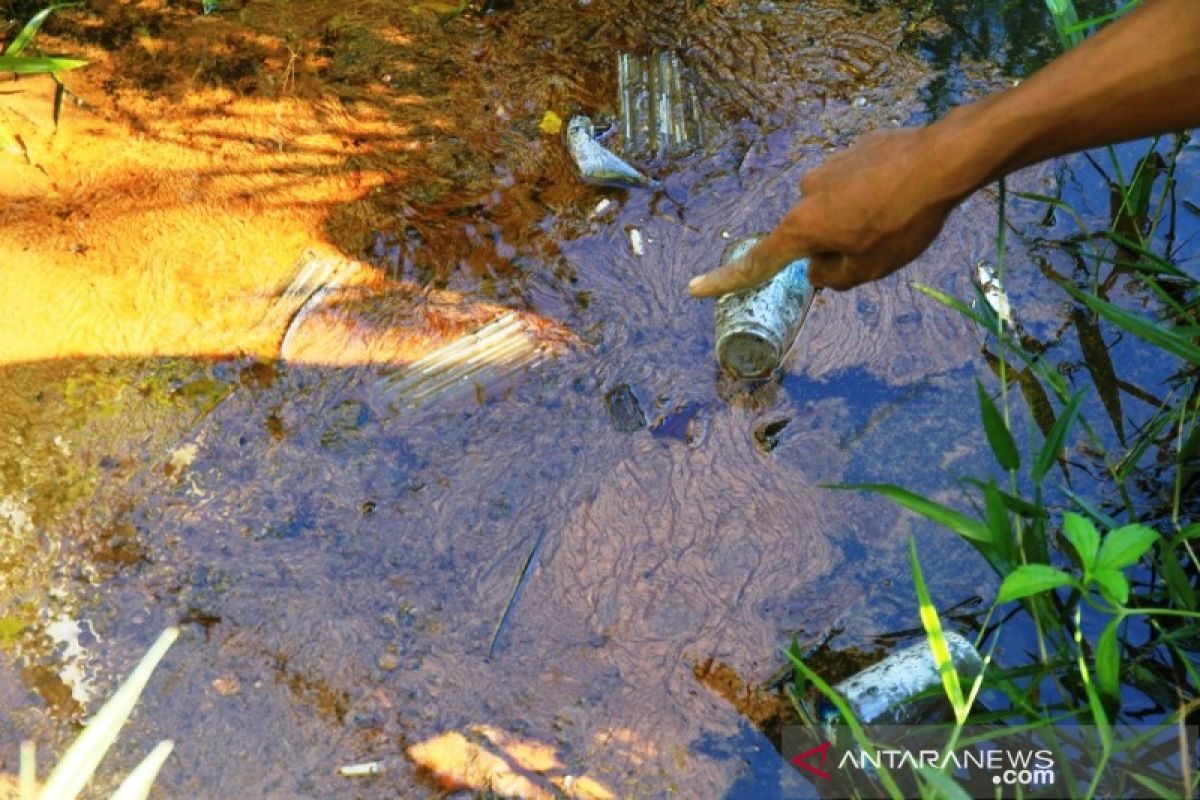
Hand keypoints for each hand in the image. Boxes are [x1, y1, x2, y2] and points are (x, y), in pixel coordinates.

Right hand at [687, 126, 968, 295]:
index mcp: (802, 228)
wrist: (942, 159)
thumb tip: (818, 269)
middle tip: (875, 246)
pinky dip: (872, 192)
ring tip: (897, 216)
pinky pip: (856, 181)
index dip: (725, 280)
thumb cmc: (903, 221)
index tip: (695, 288)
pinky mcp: (855, 148)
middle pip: (810, 233)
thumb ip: (835, 277)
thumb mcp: (870, 269)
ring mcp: (829, 166)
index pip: (758, 262)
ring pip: (835, 206)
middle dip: (834, 244)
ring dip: (856, 216)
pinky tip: (902, 192)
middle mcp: (806, 193)